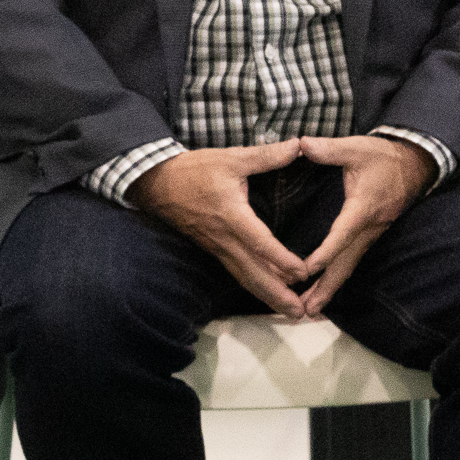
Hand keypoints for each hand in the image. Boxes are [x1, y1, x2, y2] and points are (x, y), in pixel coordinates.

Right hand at [130, 141, 311, 318]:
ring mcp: (218, 247)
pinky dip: (255, 285)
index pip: (259, 242)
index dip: (280, 259)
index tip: (302, 272)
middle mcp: (225, 238)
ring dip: (268, 296)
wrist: (158, 184)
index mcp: (231, 215)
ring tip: (291, 312)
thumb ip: (267, 155)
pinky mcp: (214, 250)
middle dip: (277, 294)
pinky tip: (270, 293)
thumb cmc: (195, 170)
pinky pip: (237, 272)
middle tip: (300, 313)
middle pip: (252, 273)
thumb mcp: (231, 157)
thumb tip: (299, 146)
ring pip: (245, 278)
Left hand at [292, 135, 435, 316]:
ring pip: (349, 267)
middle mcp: (368, 228)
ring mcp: (371, 235)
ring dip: (329, 289)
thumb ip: (329, 148)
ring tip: (309, 310)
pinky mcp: (370, 236)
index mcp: (362, 208)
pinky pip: (352, 261)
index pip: (341, 236)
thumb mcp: (357, 147)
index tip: (306, 269)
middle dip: (325, 288)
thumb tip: (302, 144)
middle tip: (304, 310)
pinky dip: (336, 278)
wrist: (415, 164)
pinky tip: (323, 289)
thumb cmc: (384, 156)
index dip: (324, 253)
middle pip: (345, 264)